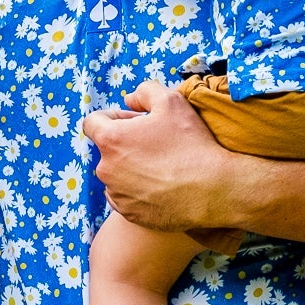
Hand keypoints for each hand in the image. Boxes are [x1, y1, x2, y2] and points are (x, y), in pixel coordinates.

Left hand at [83, 81, 243, 234]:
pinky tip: (161, 184)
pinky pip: (125, 196)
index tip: (135, 120)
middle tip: (156, 141)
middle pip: (107, 149)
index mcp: (110, 140)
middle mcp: (106, 169)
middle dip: (126, 142)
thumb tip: (129, 100)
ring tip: (162, 165)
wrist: (211, 191)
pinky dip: (137, 189)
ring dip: (131, 166)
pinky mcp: (128, 213)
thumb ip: (145, 91)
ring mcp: (116, 194)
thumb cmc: (190, 144)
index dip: (113, 116)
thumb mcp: (171, 101)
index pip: (92, 122)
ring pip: (117, 173)